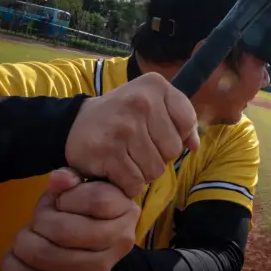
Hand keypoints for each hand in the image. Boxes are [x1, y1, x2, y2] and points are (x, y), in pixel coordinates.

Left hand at [0, 168, 138, 270]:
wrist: (88, 258)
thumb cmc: (80, 215)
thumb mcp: (79, 190)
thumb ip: (70, 179)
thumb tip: (57, 179)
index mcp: (124, 213)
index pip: (96, 200)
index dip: (67, 197)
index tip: (59, 202)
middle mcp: (117, 245)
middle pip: (64, 230)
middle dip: (37, 223)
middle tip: (34, 224)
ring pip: (46, 257)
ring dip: (22, 247)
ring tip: (23, 243)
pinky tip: (18, 264)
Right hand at [66, 72, 199, 197]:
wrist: (75, 124)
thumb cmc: (122, 116)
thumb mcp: (152, 104)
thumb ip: (180, 120)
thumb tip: (195, 145)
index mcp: (155, 85)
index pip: (187, 121)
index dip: (176, 134)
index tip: (157, 131)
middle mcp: (140, 101)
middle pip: (173, 150)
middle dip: (159, 156)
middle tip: (138, 147)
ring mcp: (123, 127)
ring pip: (155, 170)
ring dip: (143, 173)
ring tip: (127, 158)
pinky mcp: (107, 151)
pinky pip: (134, 183)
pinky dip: (128, 185)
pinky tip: (117, 171)